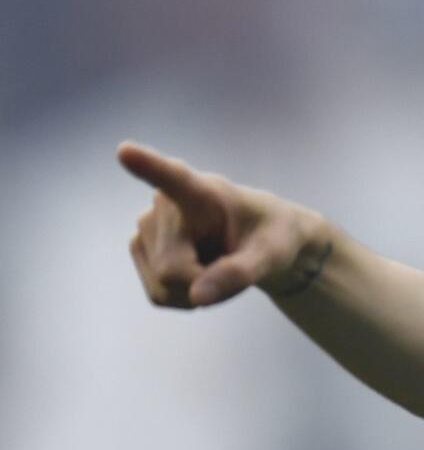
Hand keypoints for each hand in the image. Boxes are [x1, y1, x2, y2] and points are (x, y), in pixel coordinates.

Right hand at [120, 141, 328, 307]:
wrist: (259, 242)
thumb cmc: (270, 238)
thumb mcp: (271, 257)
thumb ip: (239, 273)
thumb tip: (196, 297)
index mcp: (203, 191)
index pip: (173, 178)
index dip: (148, 166)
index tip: (125, 151)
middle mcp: (165, 203)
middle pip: (171, 270)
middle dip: (204, 283)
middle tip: (232, 266)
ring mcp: (146, 225)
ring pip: (162, 287)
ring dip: (195, 292)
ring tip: (216, 264)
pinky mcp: (139, 247)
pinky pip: (158, 295)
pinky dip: (183, 298)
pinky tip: (199, 274)